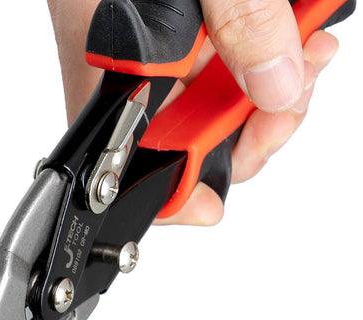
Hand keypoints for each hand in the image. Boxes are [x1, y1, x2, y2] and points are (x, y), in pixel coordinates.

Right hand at [46, 0, 339, 224]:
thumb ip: (245, 26)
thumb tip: (277, 90)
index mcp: (114, 73)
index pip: (135, 167)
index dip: (178, 192)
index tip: (217, 195)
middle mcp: (121, 74)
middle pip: (182, 145)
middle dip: (249, 134)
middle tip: (292, 95)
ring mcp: (145, 56)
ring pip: (202, 110)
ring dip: (261, 91)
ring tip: (304, 48)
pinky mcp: (166, 37)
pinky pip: (209, 72)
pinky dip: (254, 59)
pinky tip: (286, 31)